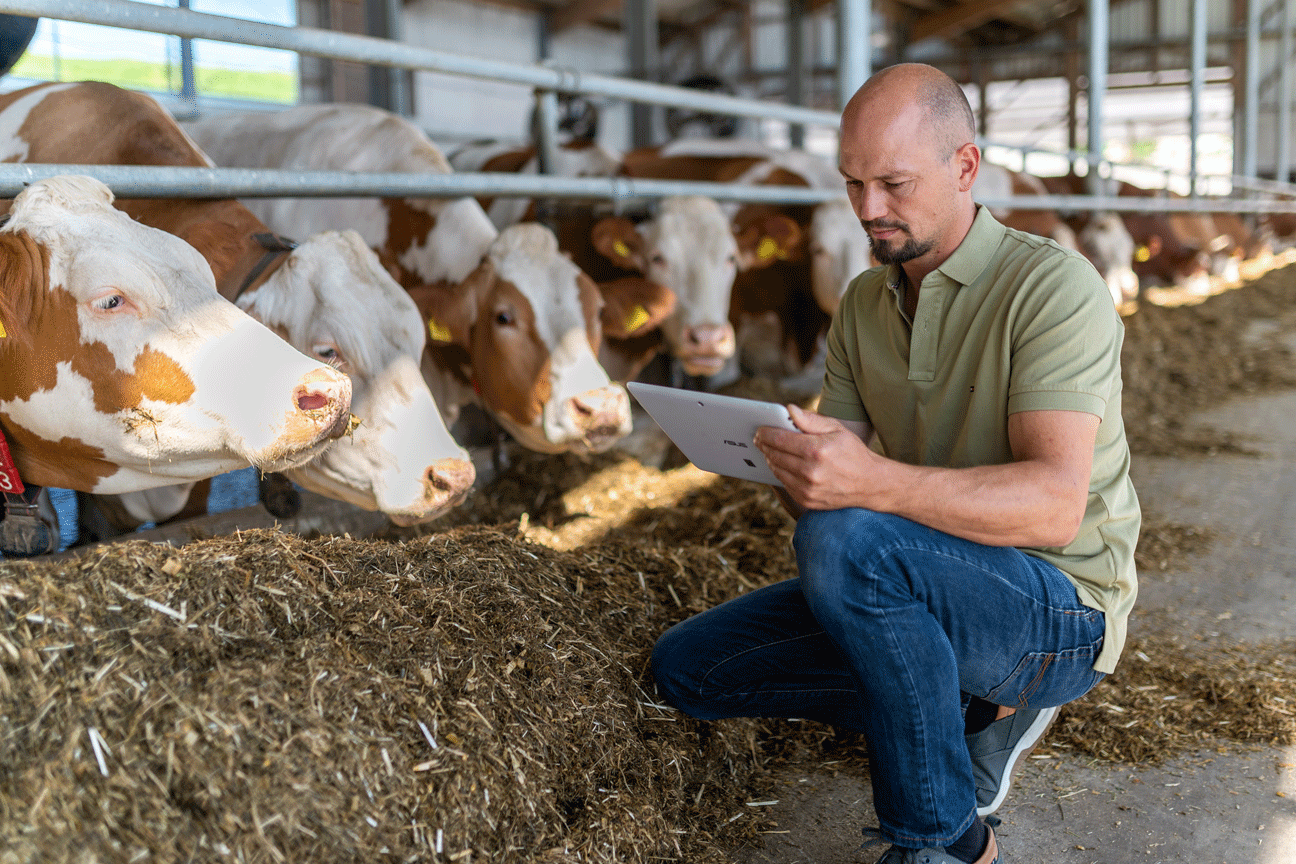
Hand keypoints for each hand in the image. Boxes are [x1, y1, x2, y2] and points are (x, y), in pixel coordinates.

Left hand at [754, 404, 882, 510]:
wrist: (870, 484)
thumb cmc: (852, 452)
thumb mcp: (836, 429)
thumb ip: (810, 419)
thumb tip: (789, 410)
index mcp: (817, 450)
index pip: (780, 439)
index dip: (766, 433)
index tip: (759, 429)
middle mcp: (810, 471)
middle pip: (775, 455)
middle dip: (764, 445)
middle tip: (760, 438)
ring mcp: (807, 488)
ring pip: (777, 470)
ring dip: (770, 458)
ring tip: (769, 449)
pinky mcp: (806, 500)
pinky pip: (784, 483)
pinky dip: (780, 472)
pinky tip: (782, 464)